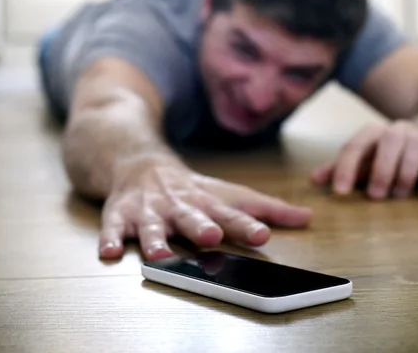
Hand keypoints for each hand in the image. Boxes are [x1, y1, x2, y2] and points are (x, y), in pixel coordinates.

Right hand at [99, 156, 311, 259]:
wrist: (139, 161)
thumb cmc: (191, 187)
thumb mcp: (229, 193)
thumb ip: (267, 208)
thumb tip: (308, 217)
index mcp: (207, 201)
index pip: (230, 213)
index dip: (246, 224)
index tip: (262, 235)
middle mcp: (179, 205)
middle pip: (191, 217)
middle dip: (200, 227)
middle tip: (210, 236)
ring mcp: (149, 209)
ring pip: (152, 225)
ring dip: (155, 239)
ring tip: (160, 255)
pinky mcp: (120, 213)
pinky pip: (112, 227)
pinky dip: (110, 238)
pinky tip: (109, 252)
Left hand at [310, 121, 417, 199]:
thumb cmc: (388, 155)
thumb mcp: (364, 160)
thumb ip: (340, 168)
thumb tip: (313, 181)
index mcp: (373, 133)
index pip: (356, 146)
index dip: (346, 168)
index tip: (340, 192)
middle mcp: (398, 130)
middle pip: (388, 142)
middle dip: (380, 169)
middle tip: (375, 195)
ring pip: (415, 149)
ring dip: (405, 174)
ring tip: (399, 196)